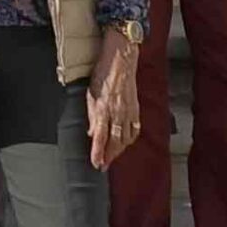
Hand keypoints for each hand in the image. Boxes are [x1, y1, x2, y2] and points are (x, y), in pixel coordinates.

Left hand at [87, 27, 142, 169]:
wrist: (122, 59)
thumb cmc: (102, 73)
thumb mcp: (90, 93)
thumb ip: (90, 115)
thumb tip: (91, 132)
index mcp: (103, 108)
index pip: (99, 137)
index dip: (98, 152)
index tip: (96, 164)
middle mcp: (117, 112)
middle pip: (114, 141)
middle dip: (108, 156)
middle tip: (103, 166)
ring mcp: (128, 111)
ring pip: (125, 138)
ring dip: (119, 150)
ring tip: (112, 158)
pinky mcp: (136, 108)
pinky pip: (135, 129)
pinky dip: (129, 139)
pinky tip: (125, 143)